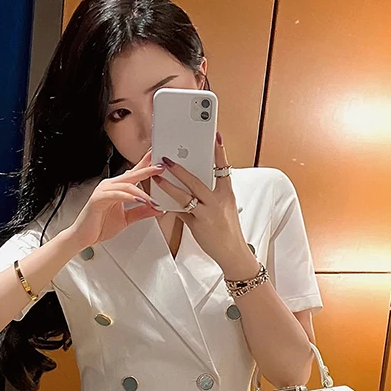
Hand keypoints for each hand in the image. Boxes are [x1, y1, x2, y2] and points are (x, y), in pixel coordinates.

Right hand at [67, 149, 164, 248]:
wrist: (83, 237)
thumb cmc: (100, 226)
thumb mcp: (127, 219)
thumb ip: (141, 212)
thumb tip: (157, 209)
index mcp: (117, 188)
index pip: (134, 174)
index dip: (146, 165)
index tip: (159, 160)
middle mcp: (110, 186)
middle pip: (132, 175)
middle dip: (147, 170)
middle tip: (161, 167)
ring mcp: (103, 191)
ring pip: (126, 185)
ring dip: (141, 192)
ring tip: (153, 199)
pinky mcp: (98, 199)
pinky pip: (116, 195)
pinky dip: (129, 197)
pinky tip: (138, 200)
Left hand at [152, 131, 248, 266]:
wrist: (233, 253)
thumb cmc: (228, 230)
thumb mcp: (225, 208)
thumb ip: (211, 195)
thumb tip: (196, 184)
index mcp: (227, 194)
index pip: (223, 169)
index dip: (220, 152)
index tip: (216, 137)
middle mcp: (218, 201)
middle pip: (197, 180)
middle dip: (180, 168)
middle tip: (168, 158)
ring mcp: (208, 213)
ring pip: (186, 195)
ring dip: (169, 184)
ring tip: (158, 176)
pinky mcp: (198, 225)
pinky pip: (180, 212)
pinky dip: (169, 205)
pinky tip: (159, 198)